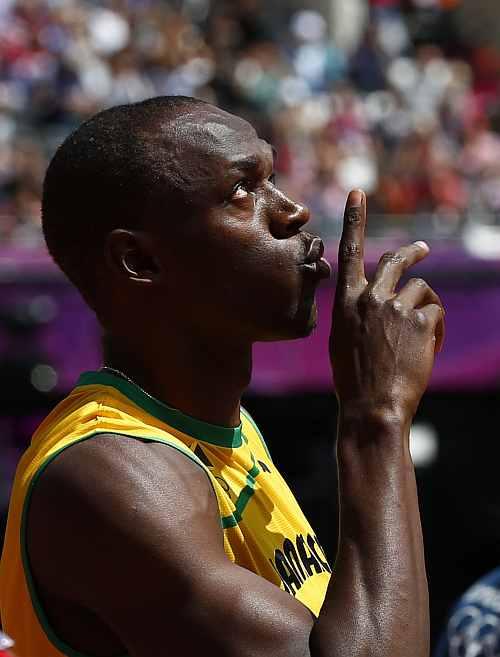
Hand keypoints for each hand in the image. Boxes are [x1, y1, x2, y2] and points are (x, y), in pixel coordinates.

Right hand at [330, 190, 444, 423]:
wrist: (372, 407)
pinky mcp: (420, 320)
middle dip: (412, 253)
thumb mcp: (344, 340)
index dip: (355, 220)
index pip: (350, 252)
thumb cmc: (353, 379)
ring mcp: (396, 307)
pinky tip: (427, 349)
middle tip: (422, 249)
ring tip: (423, 335)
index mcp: (346, 301)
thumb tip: (375, 300)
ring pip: (422, 290)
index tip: (357, 193)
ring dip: (425, 307)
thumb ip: (357, 313)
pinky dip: (435, 329)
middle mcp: (370, 298)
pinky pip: (435, 313)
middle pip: (396, 261)